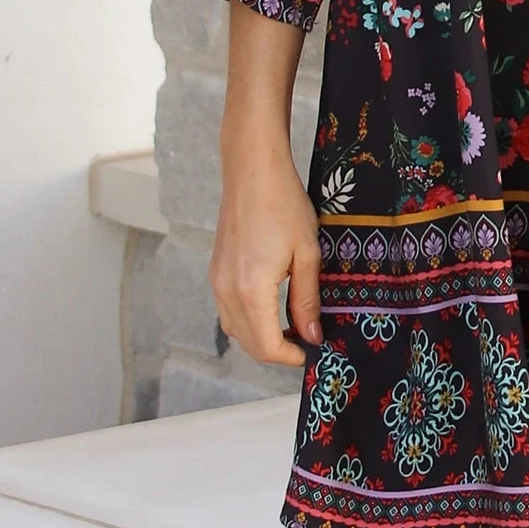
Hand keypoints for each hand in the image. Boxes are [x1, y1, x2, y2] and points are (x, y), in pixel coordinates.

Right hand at [210, 121, 322, 367]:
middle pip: (248, 343)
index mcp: (250, 290)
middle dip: (277, 350)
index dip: (291, 356)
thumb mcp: (307, 254)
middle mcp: (226, 291)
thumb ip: (308, 300)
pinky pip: (228, 310)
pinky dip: (248, 320)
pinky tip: (271, 308)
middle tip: (306, 342)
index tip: (312, 351)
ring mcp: (216, 281)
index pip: (266, 345)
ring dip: (261, 337)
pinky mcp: (215, 271)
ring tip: (292, 326)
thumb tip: (313, 336)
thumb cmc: (285, 205)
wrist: (253, 171)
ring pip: (235, 329)